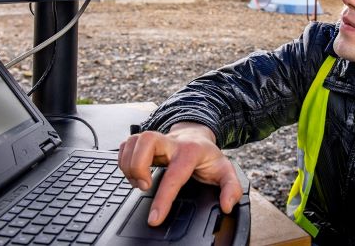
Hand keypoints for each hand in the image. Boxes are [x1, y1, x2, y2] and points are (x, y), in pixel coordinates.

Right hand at [118, 122, 242, 225]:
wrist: (197, 135)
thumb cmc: (208, 155)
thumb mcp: (226, 171)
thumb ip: (231, 188)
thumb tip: (226, 205)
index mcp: (190, 152)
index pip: (174, 175)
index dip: (163, 198)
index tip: (154, 218)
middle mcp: (171, 142)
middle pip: (148, 141)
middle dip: (138, 166)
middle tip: (143, 186)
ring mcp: (156, 140)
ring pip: (133, 141)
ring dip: (129, 164)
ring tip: (138, 182)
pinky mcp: (144, 141)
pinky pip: (126, 144)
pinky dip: (123, 159)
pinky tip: (133, 172)